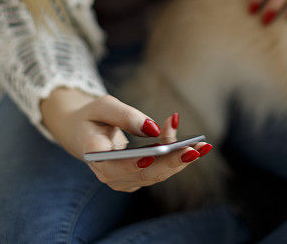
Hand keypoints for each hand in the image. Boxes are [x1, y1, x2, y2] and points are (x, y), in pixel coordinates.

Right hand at [42, 89, 211, 192]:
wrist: (84, 132)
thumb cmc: (93, 116)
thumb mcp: (104, 106)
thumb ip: (126, 116)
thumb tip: (153, 129)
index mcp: (94, 156)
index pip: (113, 166)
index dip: (132, 164)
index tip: (150, 155)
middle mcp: (108, 175)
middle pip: (143, 174)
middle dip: (170, 161)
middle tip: (194, 149)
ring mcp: (124, 180)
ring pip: (156, 173)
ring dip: (180, 159)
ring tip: (202, 145)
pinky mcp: (137, 178)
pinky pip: (160, 170)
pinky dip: (177, 157)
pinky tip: (196, 146)